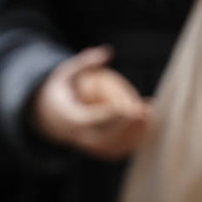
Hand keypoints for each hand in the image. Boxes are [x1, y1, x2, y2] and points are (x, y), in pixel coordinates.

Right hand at [30, 46, 149, 159]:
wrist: (50, 118)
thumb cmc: (61, 92)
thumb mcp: (64, 74)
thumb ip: (84, 63)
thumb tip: (107, 52)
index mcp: (69, 119)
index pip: (89, 120)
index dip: (109, 115)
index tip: (127, 108)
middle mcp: (78, 136)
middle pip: (103, 138)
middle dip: (125, 127)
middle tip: (145, 111)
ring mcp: (89, 146)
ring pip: (112, 147)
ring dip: (133, 134)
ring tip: (150, 114)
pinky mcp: (98, 149)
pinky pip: (116, 150)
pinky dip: (132, 142)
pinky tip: (147, 126)